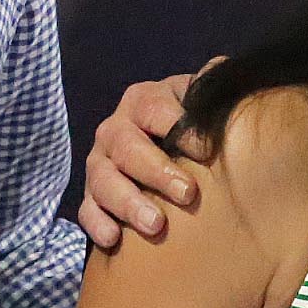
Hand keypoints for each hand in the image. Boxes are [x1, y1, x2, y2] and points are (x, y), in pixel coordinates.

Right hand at [77, 70, 203, 250]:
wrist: (169, 149)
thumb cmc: (192, 126)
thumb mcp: (200, 100)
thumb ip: (210, 85)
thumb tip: (220, 68)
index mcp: (142, 100)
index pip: (154, 108)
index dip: (179, 128)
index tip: (206, 151)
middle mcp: (115, 129)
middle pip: (126, 147)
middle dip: (156, 171)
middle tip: (187, 194)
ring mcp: (99, 163)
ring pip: (103, 180)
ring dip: (128, 202)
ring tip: (156, 224)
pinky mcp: (92, 196)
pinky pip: (87, 210)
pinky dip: (97, 224)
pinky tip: (114, 239)